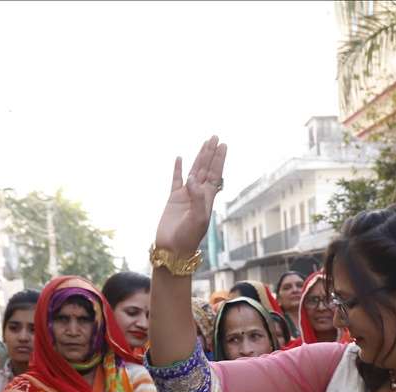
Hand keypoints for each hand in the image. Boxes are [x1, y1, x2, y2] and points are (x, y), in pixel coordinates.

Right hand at [155, 137, 227, 256]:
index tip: (223, 145)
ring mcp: (185, 195)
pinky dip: (178, 169)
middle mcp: (198, 194)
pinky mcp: (172, 199)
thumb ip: (197, 198)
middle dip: (211, 153)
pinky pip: (176, 180)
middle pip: (206, 169)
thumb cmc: (188, 238)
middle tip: (215, 137)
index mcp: (207, 198)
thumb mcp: (198, 219)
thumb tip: (194, 179)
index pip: (215, 174)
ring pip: (194, 171)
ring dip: (199, 157)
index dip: (219, 160)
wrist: (173, 250)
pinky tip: (180, 158)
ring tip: (204, 143)